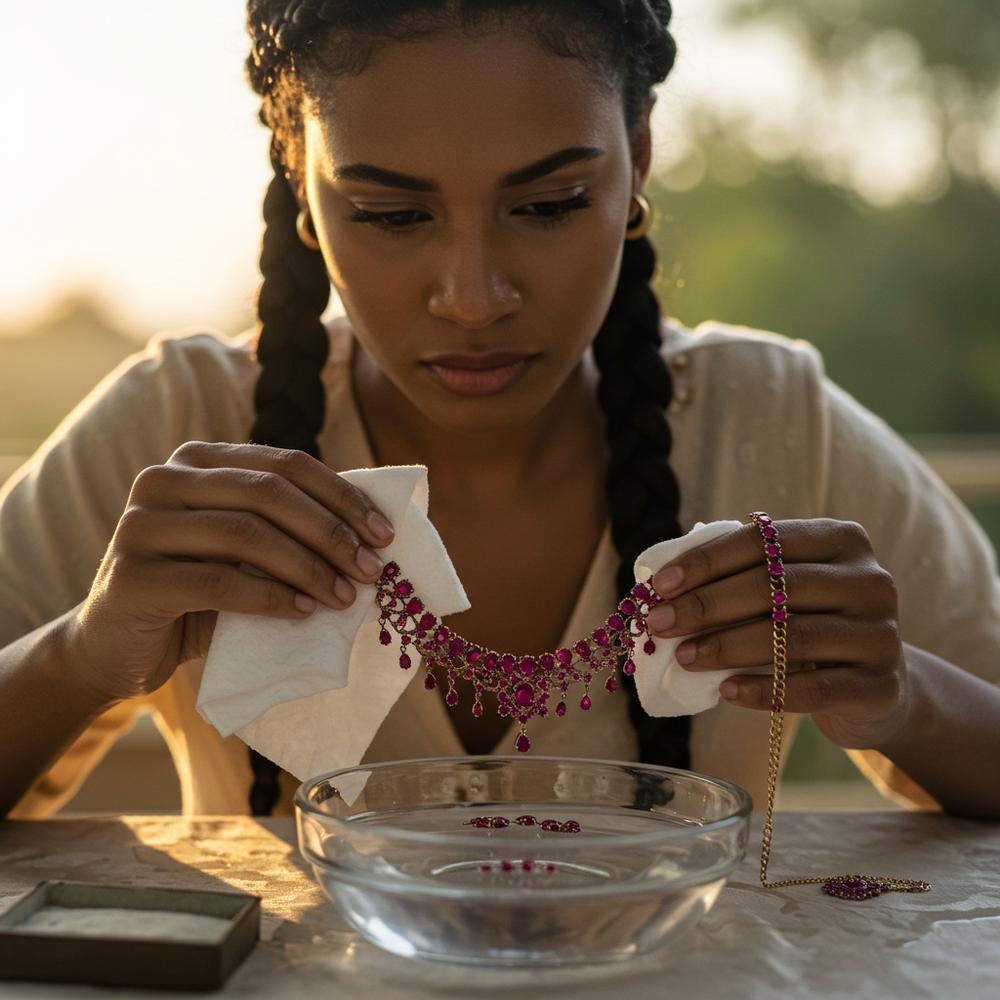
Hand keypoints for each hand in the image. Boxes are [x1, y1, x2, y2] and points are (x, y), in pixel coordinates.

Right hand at [68, 442, 395, 703]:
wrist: (116, 648)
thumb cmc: (196, 596)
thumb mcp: (245, 551)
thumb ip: (288, 528)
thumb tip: (372, 530)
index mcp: (196, 460)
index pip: (285, 463)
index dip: (341, 496)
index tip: (384, 534)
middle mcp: (162, 479)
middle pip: (268, 493)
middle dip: (331, 532)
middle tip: (371, 570)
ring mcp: (140, 524)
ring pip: (245, 534)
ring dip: (307, 567)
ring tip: (344, 597)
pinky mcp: (131, 576)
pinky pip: (218, 581)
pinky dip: (270, 598)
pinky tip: (303, 613)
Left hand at [646, 518, 910, 749]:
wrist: (876, 689)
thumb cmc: (810, 626)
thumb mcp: (784, 592)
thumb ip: (740, 577)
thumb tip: (663, 588)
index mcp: (842, 540)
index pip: (765, 540)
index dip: (708, 561)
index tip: (660, 585)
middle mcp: (871, 580)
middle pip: (777, 587)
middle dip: (708, 605)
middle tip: (660, 624)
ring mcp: (882, 634)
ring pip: (794, 636)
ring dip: (728, 647)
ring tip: (684, 657)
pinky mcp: (881, 686)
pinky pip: (813, 688)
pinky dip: (762, 689)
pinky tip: (725, 691)